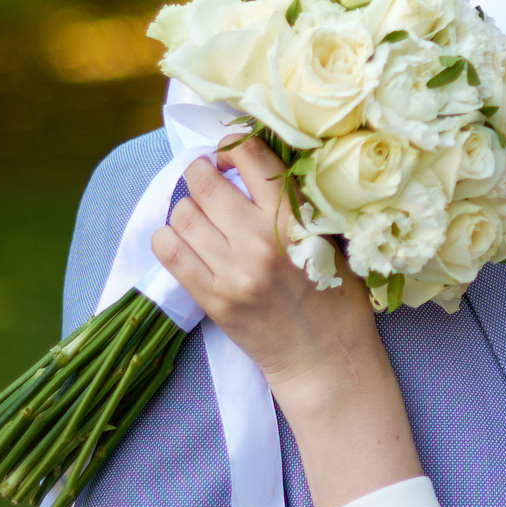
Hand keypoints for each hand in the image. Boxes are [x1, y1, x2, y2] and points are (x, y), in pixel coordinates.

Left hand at [150, 137, 418, 506]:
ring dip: (187, 207)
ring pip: (182, 214)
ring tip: (201, 215)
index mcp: (295, 221)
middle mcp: (259, 242)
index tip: (232, 155)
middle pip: (204, 181)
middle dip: (203, 173)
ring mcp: (231, 273)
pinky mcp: (212, 299)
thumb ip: (301, 202)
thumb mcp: (334, 239)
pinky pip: (168, 252)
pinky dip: (169, 238)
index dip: (233, 146)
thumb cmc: (337, 297)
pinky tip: (185, 240)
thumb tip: (260, 163)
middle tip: (210, 179)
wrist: (326, 360)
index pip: (250, 157)